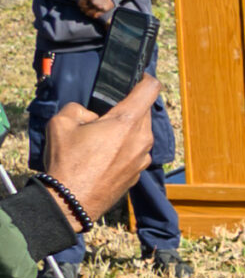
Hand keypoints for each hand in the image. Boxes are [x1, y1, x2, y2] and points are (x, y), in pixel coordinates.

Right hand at [39, 73, 157, 220]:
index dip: (146, 79)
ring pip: (140, 133)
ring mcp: (143, 158)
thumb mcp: (61, 123)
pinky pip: (136, 151)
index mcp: (127, 122)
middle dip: (128, 108)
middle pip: (144, 112)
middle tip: (105, 112)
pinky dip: (124, 147)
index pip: (150, 90)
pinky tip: (103, 155)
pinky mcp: (139, 173)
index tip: (139, 76)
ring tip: (100, 137)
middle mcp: (142, 139)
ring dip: (126, 129)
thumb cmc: (68, 162)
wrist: (71, 201)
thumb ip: (78, 108)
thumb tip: (91, 114)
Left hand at [75, 0, 112, 22]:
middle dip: (83, 8)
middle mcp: (94, 2)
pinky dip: (92, 15)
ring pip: (89, 13)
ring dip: (87, 12)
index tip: (82, 3)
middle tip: (84, 7)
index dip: (80, 4)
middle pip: (84, 9)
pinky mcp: (104, 10)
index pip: (80, 3)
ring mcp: (99, 7)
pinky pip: (95, 16)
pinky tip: (92, 12)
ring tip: (88, 10)